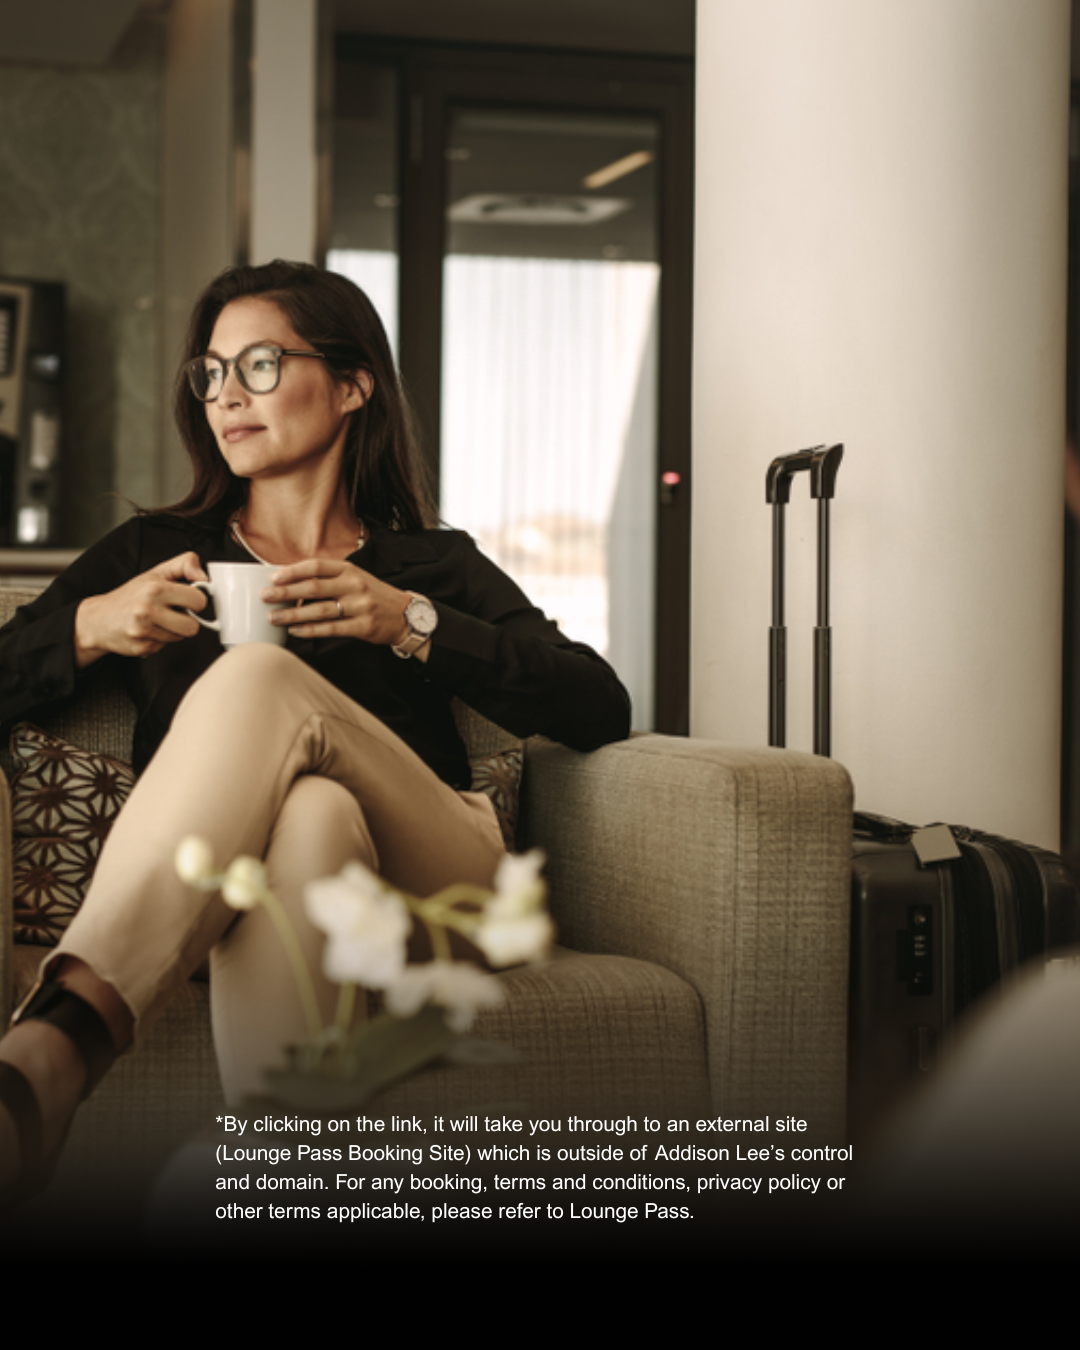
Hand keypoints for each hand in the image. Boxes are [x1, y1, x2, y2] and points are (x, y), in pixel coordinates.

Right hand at [74, 552, 208, 666]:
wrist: (98, 619)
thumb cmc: (130, 595)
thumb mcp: (156, 572)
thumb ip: (184, 565)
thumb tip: (205, 576)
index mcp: (155, 588)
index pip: (198, 600)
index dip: (195, 601)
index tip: (187, 600)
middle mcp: (148, 609)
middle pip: (192, 626)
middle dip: (186, 620)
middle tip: (173, 612)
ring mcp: (144, 631)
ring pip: (180, 638)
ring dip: (173, 630)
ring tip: (157, 620)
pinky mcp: (141, 648)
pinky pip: (165, 647)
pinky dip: (159, 640)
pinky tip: (148, 631)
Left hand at [263, 558, 414, 648]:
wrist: (405, 614)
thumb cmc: (373, 595)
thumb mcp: (355, 578)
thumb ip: (329, 578)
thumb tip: (292, 582)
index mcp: (350, 570)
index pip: (316, 566)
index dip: (293, 571)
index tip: (273, 577)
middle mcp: (354, 585)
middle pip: (314, 587)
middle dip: (286, 592)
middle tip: (266, 597)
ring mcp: (360, 606)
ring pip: (319, 610)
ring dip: (293, 615)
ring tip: (273, 617)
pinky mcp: (363, 626)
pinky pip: (331, 629)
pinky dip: (310, 630)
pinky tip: (295, 631)